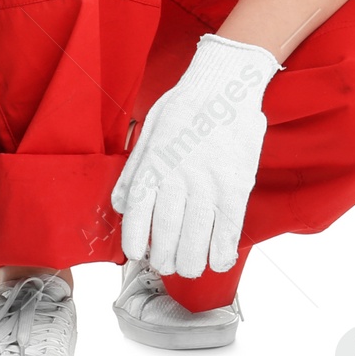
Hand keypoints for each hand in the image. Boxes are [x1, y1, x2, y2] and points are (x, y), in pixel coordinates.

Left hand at [109, 33, 282, 276]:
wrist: (224, 88)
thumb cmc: (183, 109)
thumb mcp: (148, 133)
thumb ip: (133, 171)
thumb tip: (118, 205)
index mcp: (153, 163)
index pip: (138, 211)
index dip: (134, 238)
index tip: (135, 253)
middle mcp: (178, 177)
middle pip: (166, 232)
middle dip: (163, 257)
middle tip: (163, 264)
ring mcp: (208, 184)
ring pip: (196, 238)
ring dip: (190, 261)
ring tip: (187, 266)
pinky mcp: (236, 187)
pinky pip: (228, 230)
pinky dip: (220, 251)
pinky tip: (216, 260)